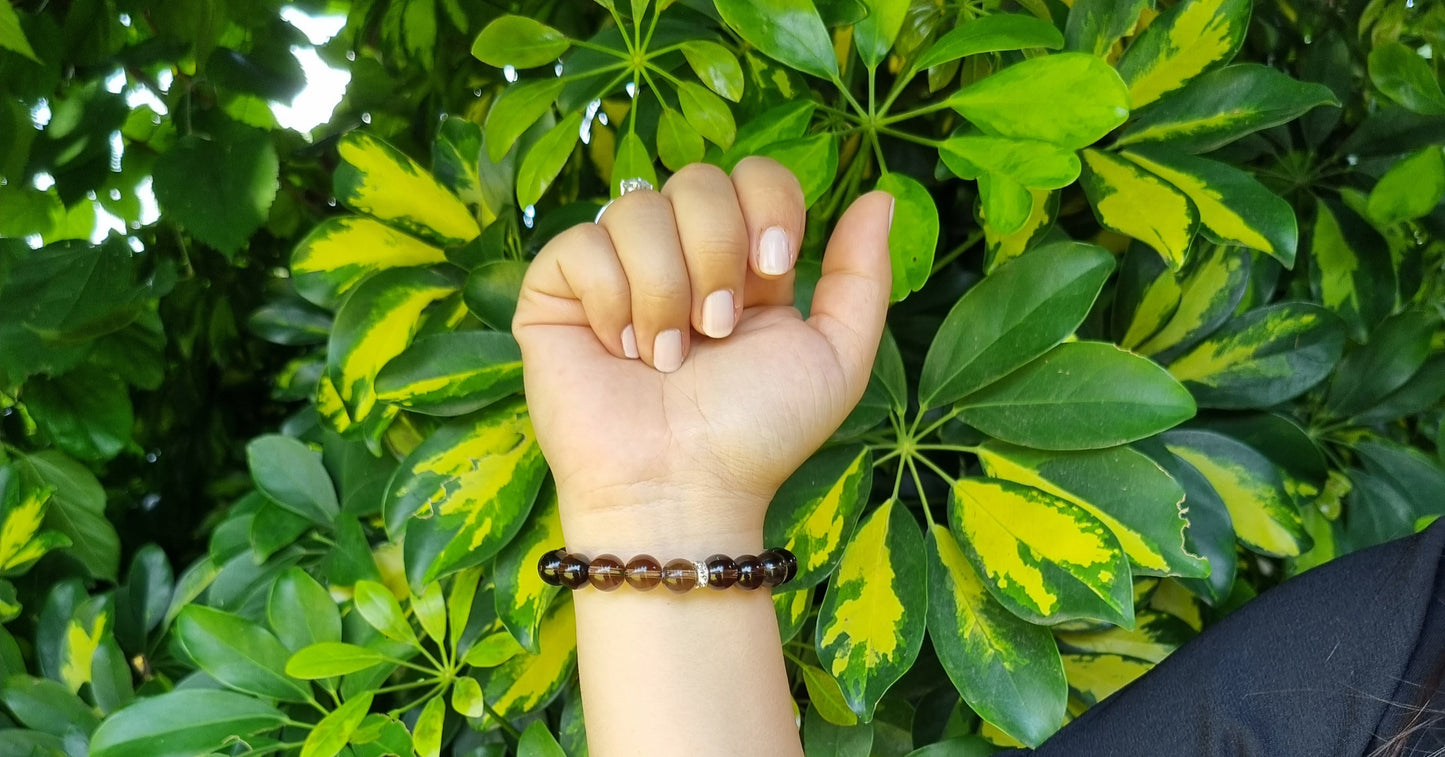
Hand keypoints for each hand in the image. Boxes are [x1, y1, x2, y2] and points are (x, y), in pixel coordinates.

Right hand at [512, 158, 892, 550]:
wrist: (682, 487)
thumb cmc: (756, 435)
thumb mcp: (836, 356)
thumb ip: (862, 275)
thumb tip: (880, 195)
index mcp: (741, 261)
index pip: (753, 174)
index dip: (767, 207)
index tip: (773, 269)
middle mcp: (677, 256)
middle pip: (697, 178)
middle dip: (717, 252)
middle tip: (717, 329)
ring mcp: (613, 271)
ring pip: (636, 207)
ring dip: (665, 288)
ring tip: (667, 356)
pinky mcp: (555, 293)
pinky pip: (580, 244)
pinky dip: (610, 299)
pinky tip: (621, 350)